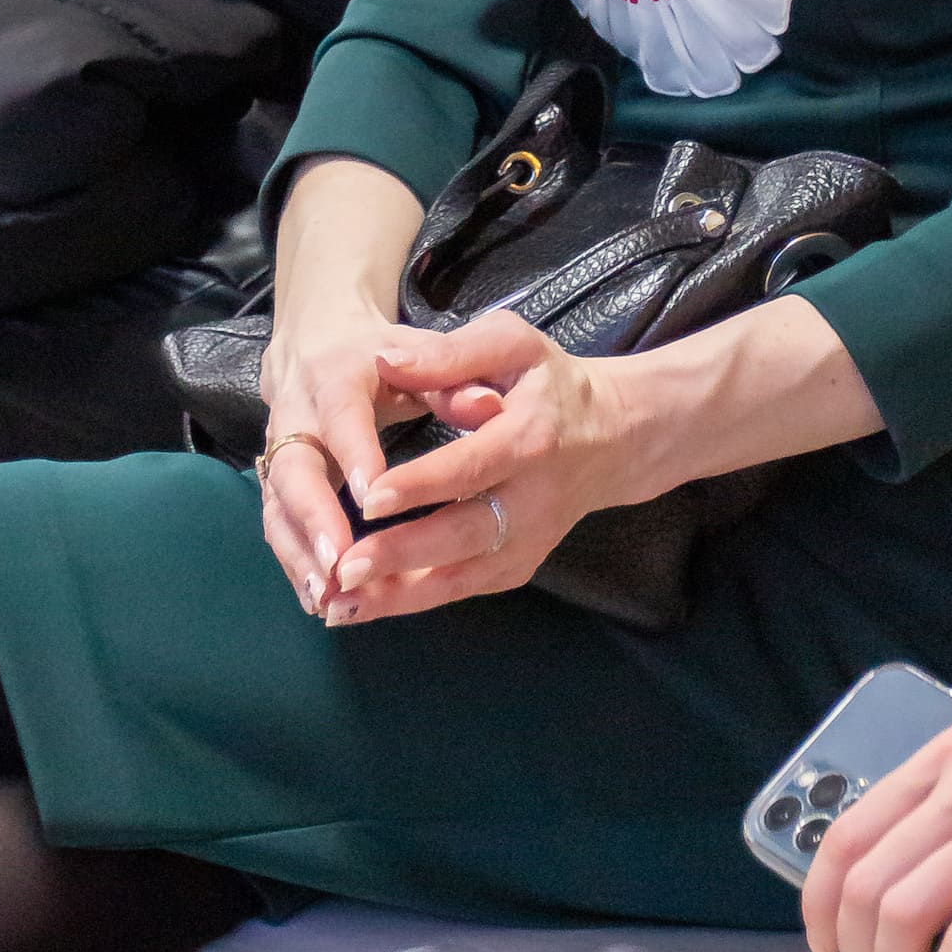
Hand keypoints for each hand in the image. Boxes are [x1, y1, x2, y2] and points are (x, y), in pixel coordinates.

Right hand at [254, 304, 442, 619]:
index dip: (355, 455)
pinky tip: (319, 600)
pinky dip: (295, 564)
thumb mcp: (417, 349)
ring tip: (326, 597)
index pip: (342, 417)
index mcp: (336, 378)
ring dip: (299, 554)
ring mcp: (279, 452)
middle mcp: (297, 416)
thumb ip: (451, 378)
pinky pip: (277, 525)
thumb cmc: (380, 353)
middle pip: (294, 469)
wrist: (316, 341)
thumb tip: (490, 406)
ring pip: (278, 505)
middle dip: (314, 518)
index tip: (374, 498)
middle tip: (341, 564)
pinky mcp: (275, 481)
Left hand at [319, 311, 648, 626]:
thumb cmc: (550, 383)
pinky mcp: (518, 566)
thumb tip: (387, 361)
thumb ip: (450, 353)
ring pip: (460, 577)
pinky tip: (365, 606)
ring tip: (339, 604)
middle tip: (344, 567)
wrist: (612, 437)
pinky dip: (413, 601)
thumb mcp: (511, 344)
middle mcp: (531, 500)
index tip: (370, 498)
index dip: (421, 485)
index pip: (471, 466)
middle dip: (402, 555)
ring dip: (399, 595)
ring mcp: (527, 541)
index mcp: (529, 438)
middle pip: (463, 534)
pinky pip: (463, 588)